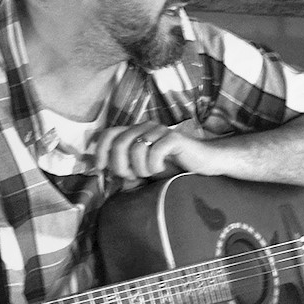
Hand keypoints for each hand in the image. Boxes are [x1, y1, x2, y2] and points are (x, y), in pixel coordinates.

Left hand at [93, 121, 219, 179]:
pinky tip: (162, 169)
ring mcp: (160, 130)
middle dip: (120, 165)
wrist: (202, 162)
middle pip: (119, 143)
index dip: (100, 150)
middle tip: (131, 176)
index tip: (101, 168)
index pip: (109, 134)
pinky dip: (154, 165)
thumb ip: (125, 168)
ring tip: (150, 172)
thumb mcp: (143, 168)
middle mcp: (145, 127)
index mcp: (136, 131)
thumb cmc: (172, 166)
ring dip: (139, 168)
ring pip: (136, 148)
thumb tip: (104, 175)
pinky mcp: (174, 138)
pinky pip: (155, 152)